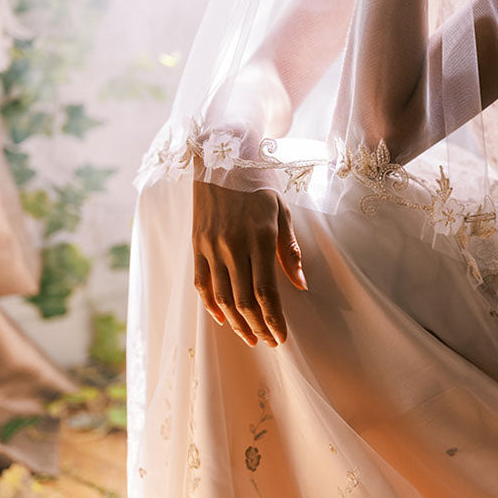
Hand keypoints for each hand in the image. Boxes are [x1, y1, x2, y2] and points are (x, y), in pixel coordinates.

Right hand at [192, 178, 307, 346]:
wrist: (222, 156)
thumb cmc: (259, 183)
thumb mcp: (282, 210)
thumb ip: (289, 250)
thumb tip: (301, 284)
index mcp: (259, 237)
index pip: (266, 292)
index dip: (274, 319)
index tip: (282, 336)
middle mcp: (232, 245)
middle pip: (244, 301)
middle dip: (258, 327)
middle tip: (269, 341)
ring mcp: (210, 246)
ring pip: (222, 297)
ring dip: (236, 322)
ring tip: (250, 336)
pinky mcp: (196, 245)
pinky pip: (202, 283)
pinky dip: (211, 305)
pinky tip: (223, 318)